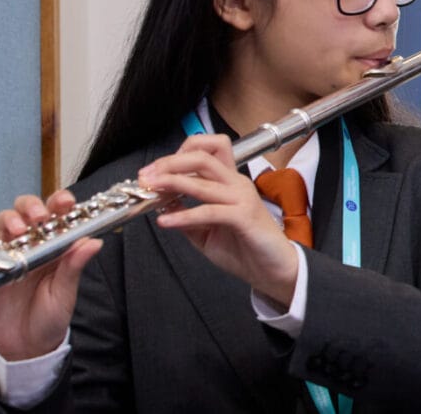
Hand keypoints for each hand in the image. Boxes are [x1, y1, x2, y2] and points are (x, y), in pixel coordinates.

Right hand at [0, 191, 103, 360]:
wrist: (24, 346)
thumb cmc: (49, 318)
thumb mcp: (65, 293)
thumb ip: (74, 267)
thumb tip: (93, 242)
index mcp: (56, 247)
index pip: (58, 215)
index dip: (60, 203)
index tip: (66, 202)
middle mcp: (32, 245)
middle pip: (27, 211)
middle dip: (32, 206)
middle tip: (40, 217)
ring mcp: (9, 255)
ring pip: (3, 224)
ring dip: (10, 220)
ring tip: (19, 230)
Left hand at [140, 135, 299, 305]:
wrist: (272, 270)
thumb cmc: (245, 249)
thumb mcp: (207, 232)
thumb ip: (187, 218)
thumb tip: (163, 207)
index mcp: (230, 183)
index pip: (208, 150)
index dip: (179, 154)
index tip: (155, 170)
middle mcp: (237, 184)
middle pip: (202, 157)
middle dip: (169, 163)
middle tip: (147, 176)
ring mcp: (242, 198)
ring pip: (203, 180)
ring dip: (172, 182)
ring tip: (152, 189)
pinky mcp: (244, 217)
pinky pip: (209, 211)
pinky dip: (184, 215)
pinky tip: (166, 221)